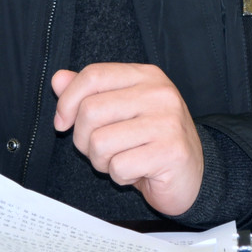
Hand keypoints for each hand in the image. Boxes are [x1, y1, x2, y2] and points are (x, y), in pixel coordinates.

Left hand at [50, 63, 203, 215]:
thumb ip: (89, 93)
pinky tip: (137, 172)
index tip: (62, 122)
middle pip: (90, 110)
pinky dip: (120, 176)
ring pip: (100, 142)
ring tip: (121, 160)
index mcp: (145, 76)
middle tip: (101, 149)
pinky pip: (119, 167)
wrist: (193, 175)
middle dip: (83, 139)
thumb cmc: (151, 142)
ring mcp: (167, 122)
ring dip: (101, 161)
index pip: (93, 75)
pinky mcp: (171, 152)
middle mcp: (159, 93)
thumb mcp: (120, 110)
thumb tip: (58, 79)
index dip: (67, 100)